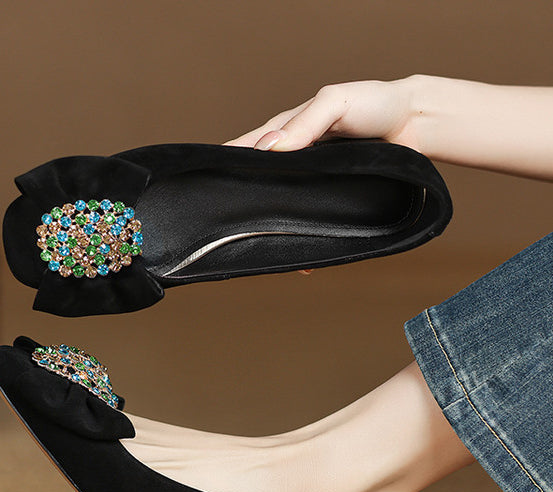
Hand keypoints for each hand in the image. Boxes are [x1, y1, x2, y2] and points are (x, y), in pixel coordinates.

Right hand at [225, 77, 418, 273]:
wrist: (415, 124)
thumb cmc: (373, 102)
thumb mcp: (335, 103)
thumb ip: (304, 124)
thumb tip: (268, 149)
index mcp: (286, 131)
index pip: (246, 149)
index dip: (225, 165)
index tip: (205, 185)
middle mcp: (294, 159)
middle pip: (260, 184)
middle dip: (244, 204)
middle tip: (228, 227)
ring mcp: (313, 181)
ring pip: (284, 209)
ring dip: (274, 229)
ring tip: (260, 249)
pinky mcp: (334, 200)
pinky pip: (314, 223)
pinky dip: (306, 242)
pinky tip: (303, 261)